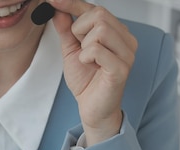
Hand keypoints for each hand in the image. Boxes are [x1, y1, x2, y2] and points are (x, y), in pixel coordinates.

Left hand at [48, 0, 136, 144]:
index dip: (72, 3)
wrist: (91, 108)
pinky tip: (89, 65)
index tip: (53, 1)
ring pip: (101, 29)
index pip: (95, 9)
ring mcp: (126, 54)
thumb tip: (57, 7)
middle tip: (79, 48)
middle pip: (99, 14)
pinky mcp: (121, 69)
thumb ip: (66, 28)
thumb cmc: (86, 81)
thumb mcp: (71, 49)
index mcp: (116, 32)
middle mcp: (126, 40)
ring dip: (84, 44)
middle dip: (80, 29)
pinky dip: (86, 56)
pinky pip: (98, 49)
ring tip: (86, 59)